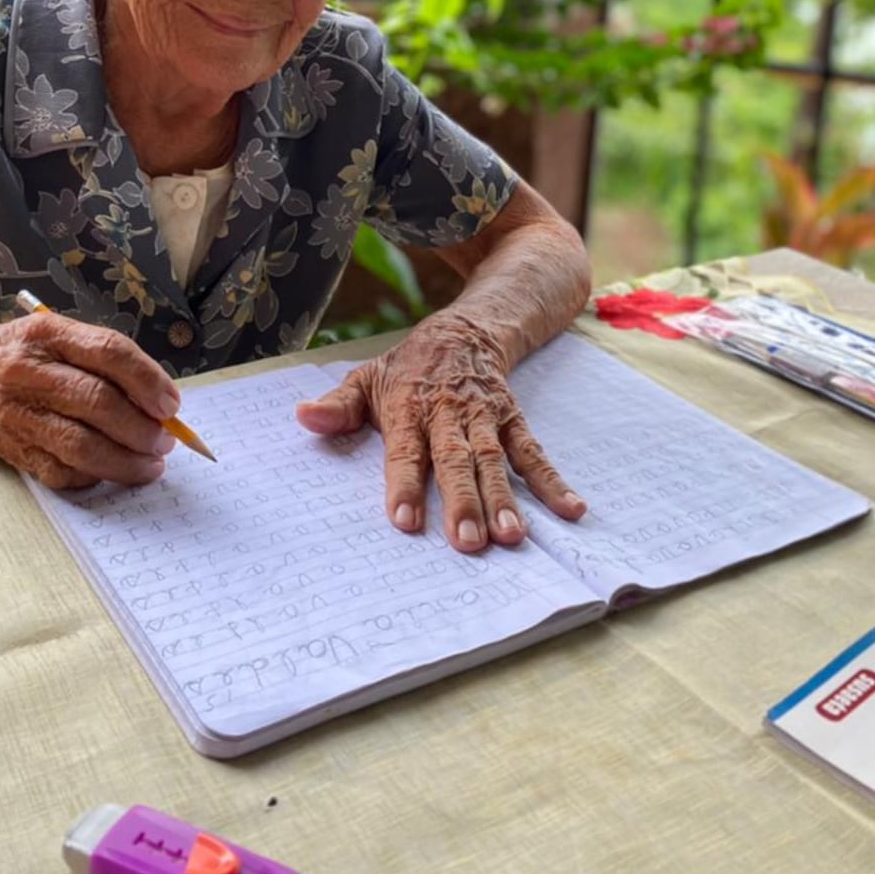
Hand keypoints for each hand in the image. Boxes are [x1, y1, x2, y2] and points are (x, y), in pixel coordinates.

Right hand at [0, 312, 181, 489]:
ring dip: (125, 460)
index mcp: (45, 334)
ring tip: (150, 464)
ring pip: (81, 445)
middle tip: (165, 440)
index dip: (148, 379)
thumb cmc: (9, 355)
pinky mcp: (11, 450)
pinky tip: (111, 472)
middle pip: (98, 402)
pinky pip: (60, 472)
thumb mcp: (48, 335)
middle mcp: (28, 372)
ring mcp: (17, 414)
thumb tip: (156, 397)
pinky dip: (93, 477)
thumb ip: (98, 358)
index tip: (171, 404)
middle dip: (142, 427)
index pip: (108, 352)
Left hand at [295, 319, 585, 552]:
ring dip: (505, 498)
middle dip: (462, 501)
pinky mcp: (512, 419)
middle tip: (468, 543)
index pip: (405, 452)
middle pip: (456, 461)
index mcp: (409, 408)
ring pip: (495, 459)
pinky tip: (571, 510)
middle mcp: (449, 414)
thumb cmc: (409, 369)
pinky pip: (534, 452)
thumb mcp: (367, 378)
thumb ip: (338, 406)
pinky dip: (553, 481)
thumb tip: (303, 418)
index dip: (403, 484)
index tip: (404, 521)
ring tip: (511, 537)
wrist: (464, 330)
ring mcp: (484, 418)